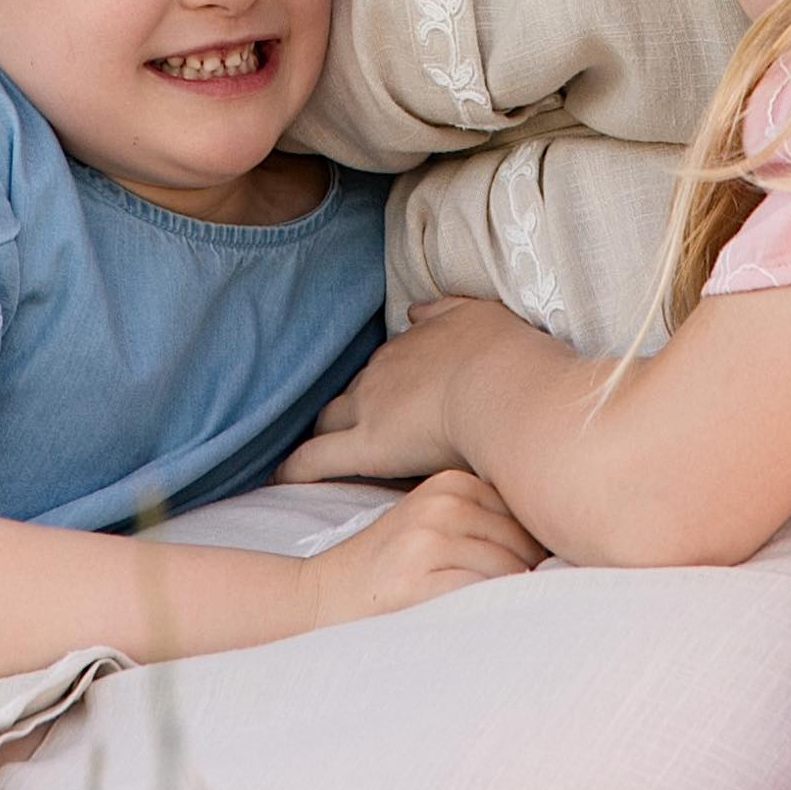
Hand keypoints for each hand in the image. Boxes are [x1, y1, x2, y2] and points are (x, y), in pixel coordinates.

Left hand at [285, 300, 518, 485]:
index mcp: (413, 344)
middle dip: (349, 410)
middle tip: (353, 432)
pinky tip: (282, 478)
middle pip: (352, 391)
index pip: (386, 367)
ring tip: (316, 454)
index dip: (385, 387)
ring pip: (328, 420)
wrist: (507, 389)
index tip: (392, 403)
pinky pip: (315, 459)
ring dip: (323, 434)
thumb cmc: (508, 357)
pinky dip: (297, 467)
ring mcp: (369, 408)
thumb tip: (414, 311)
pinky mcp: (363, 446)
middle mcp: (383, 371)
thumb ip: (446, 311)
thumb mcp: (480, 315)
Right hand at [304, 468, 541, 621]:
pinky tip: (481, 625)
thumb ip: (484, 526)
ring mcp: (429, 540)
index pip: (524, 512)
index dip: (537, 549)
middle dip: (532, 576)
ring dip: (514, 599)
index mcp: (450, 485)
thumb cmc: (386, 570)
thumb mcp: (432, 525)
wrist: (321, 598)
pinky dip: (493, 613)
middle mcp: (442, 504)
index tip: (533, 576)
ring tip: (504, 619)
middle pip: (524, 541)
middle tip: (528, 606)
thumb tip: (556, 551)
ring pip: (510, 570)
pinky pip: (483, 595)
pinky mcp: (419, 579)